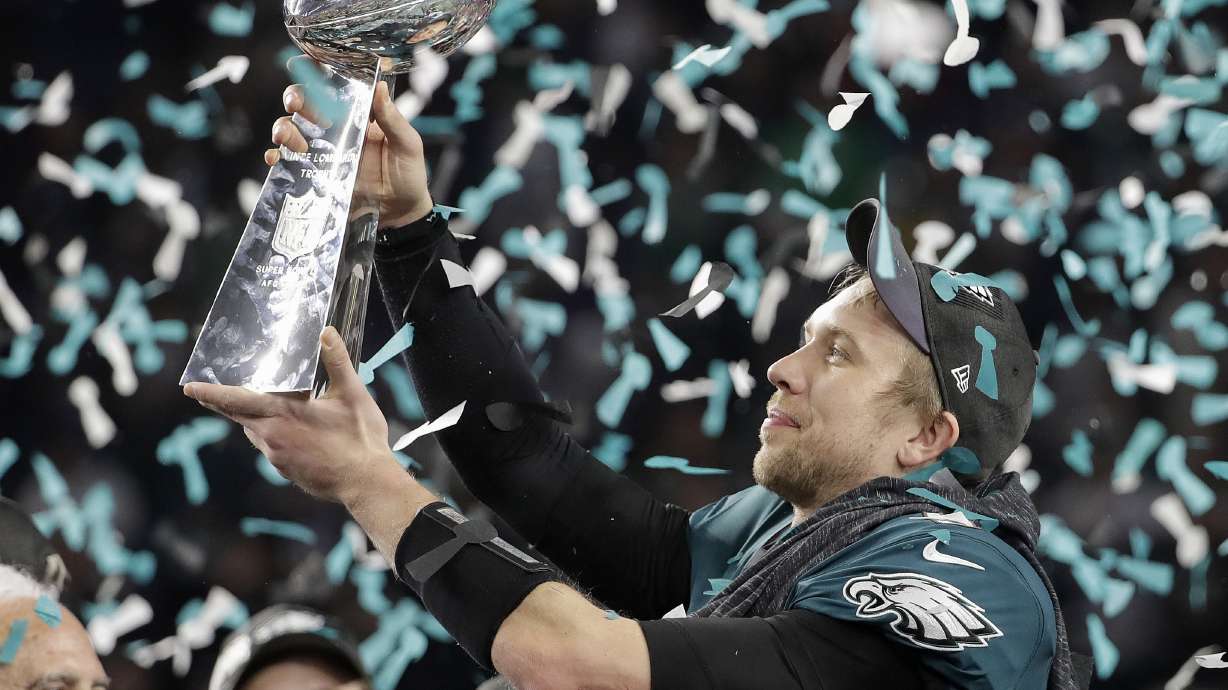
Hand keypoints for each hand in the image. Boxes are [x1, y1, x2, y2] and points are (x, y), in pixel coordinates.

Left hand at [183, 327, 401, 504]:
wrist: (366, 484)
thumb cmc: (360, 440)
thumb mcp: (352, 394)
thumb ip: (337, 362)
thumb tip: (327, 332)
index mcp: (283, 415)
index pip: (236, 401)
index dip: (211, 393)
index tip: (189, 387)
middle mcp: (272, 438)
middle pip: (239, 417)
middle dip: (224, 404)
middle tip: (208, 393)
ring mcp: (277, 458)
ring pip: (258, 433)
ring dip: (259, 420)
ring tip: (273, 408)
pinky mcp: (287, 472)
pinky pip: (272, 449)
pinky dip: (276, 436)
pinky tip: (298, 433)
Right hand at [267, 79, 433, 228]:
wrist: (401, 214)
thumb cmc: (409, 176)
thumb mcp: (407, 145)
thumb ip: (392, 119)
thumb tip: (379, 86)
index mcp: (358, 117)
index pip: (334, 89)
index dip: (316, 75)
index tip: (303, 67)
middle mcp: (337, 130)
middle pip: (306, 106)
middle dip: (295, 99)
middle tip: (296, 105)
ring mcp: (324, 152)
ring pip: (292, 131)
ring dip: (284, 128)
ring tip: (289, 138)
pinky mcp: (317, 175)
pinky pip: (289, 163)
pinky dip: (277, 157)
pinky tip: (276, 158)